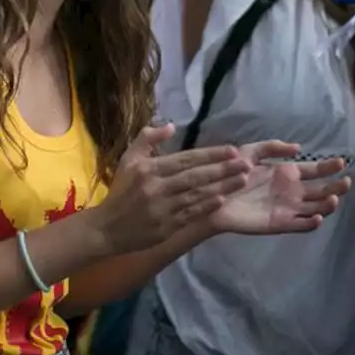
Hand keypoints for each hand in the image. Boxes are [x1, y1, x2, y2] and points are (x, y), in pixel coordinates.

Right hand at [89, 124, 251, 254]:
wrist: (107, 228)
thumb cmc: (121, 191)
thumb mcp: (128, 159)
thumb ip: (147, 139)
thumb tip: (171, 126)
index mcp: (148, 170)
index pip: (186, 159)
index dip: (210, 155)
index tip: (232, 150)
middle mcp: (157, 188)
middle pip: (196, 177)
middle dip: (223, 169)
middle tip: (246, 164)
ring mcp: (163, 209)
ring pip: (197, 196)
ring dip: (222, 187)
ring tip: (243, 179)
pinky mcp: (167, 227)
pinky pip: (191, 214)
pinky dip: (208, 206)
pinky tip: (223, 199)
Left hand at [208, 142, 349, 233]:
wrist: (215, 196)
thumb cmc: (232, 173)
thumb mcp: (251, 152)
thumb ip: (273, 147)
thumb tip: (299, 148)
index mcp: (287, 174)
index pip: (315, 171)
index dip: (329, 167)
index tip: (341, 163)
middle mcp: (292, 192)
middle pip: (321, 191)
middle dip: (336, 187)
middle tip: (346, 183)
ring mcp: (288, 209)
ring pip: (315, 208)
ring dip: (327, 205)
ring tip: (334, 199)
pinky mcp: (280, 224)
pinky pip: (300, 225)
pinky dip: (311, 223)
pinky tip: (318, 217)